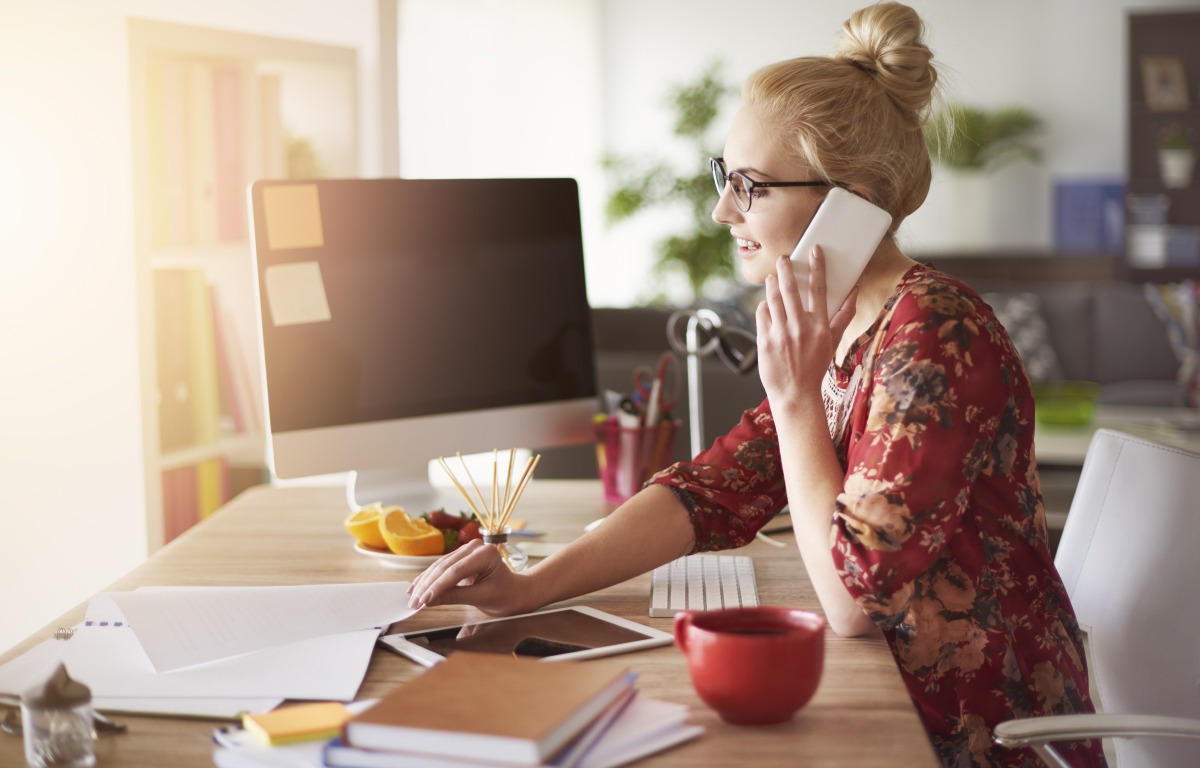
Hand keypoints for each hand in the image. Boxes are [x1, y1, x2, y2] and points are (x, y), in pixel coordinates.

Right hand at [406, 539, 532, 615]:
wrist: (516, 592)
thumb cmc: (506, 595)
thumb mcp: (482, 598)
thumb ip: (455, 597)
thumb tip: (430, 600)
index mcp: (486, 554)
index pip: (456, 571)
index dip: (437, 586)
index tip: (424, 600)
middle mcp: (476, 547)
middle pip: (445, 567)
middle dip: (428, 586)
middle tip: (414, 602)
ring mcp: (468, 550)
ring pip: (440, 566)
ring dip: (425, 582)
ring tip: (412, 597)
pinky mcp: (461, 557)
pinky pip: (442, 568)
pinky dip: (430, 579)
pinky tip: (418, 587)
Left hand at [756, 246, 856, 403]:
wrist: (795, 393)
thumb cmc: (814, 367)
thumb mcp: (833, 342)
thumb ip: (844, 316)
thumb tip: (855, 292)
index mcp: (820, 326)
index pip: (819, 289)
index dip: (817, 267)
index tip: (814, 251)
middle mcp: (800, 328)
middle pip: (791, 289)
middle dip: (786, 269)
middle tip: (783, 258)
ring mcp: (781, 334)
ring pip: (773, 299)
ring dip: (772, 283)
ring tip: (773, 277)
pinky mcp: (765, 341)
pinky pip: (762, 314)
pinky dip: (764, 306)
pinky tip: (767, 305)